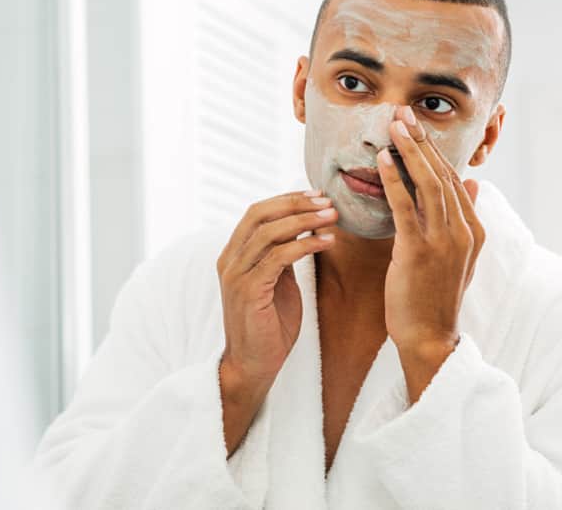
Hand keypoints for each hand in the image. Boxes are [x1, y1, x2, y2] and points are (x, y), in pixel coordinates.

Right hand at [216, 190, 337, 388]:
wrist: (254, 365)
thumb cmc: (268, 326)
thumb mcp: (276, 282)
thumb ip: (280, 255)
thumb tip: (300, 227)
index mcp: (233, 254)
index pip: (256, 212)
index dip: (286, 199)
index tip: (316, 194)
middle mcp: (229, 260)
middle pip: (260, 214)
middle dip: (296, 204)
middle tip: (327, 201)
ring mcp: (236, 275)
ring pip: (269, 232)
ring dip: (304, 220)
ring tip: (332, 217)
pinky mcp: (249, 291)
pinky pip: (278, 258)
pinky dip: (305, 245)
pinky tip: (326, 242)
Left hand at [376, 106, 485, 356]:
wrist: (430, 337)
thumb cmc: (435, 296)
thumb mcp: (458, 255)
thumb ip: (464, 217)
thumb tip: (473, 183)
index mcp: (475, 230)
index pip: (454, 179)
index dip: (434, 150)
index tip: (416, 126)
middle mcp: (464, 231)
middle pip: (443, 174)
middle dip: (422, 141)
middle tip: (402, 113)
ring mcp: (444, 241)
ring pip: (429, 184)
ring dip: (410, 151)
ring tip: (394, 126)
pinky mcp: (419, 252)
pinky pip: (406, 208)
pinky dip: (395, 181)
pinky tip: (383, 162)